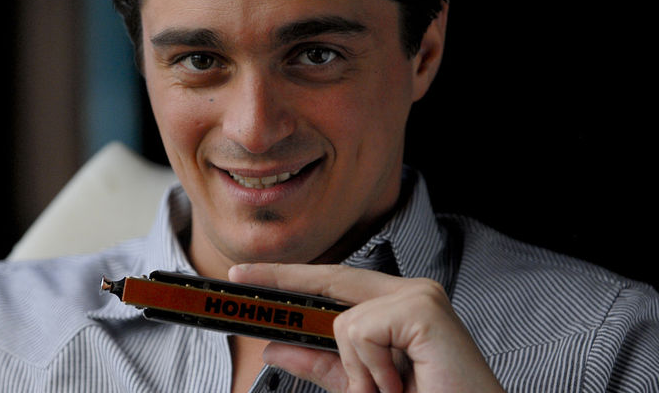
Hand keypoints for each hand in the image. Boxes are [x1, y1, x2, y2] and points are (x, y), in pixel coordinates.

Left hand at [228, 263, 503, 392]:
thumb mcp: (360, 387)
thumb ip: (322, 366)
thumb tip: (276, 344)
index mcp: (397, 307)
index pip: (332, 284)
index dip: (289, 278)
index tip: (248, 277)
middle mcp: (410, 292)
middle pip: (329, 278)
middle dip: (280, 279)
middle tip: (236, 277)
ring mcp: (419, 296)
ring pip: (343, 319)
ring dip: (358, 371)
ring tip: (392, 390)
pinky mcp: (423, 308)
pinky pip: (359, 331)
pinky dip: (370, 369)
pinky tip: (401, 383)